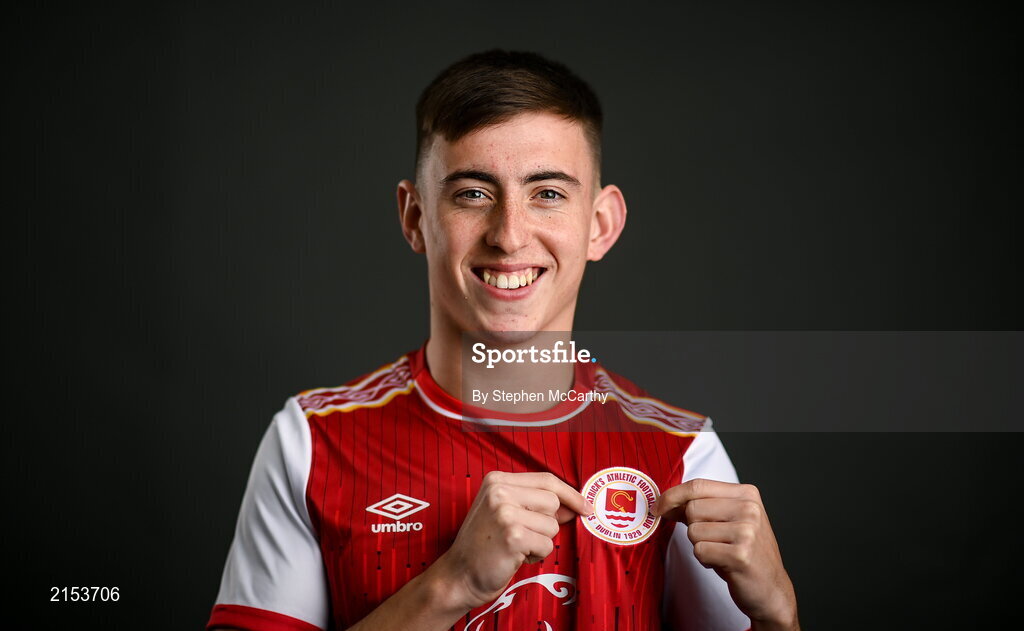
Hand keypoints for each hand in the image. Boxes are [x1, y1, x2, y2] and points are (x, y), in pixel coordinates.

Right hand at [435, 471, 592, 609]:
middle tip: (521, 536)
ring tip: (515, 547)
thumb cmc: (484, 545)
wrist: (459, 575)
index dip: (570, 494)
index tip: (585, 507)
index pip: (547, 480)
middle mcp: (500, 491)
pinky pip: (547, 545)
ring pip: (552, 525)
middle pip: (553, 502)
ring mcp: (505, 512)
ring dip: (540, 542)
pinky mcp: (513, 535)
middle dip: (546, 524)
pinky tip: (514, 557)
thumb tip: (574, 505)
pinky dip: (536, 556)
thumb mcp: (506, 513)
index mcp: (497, 480)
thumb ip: (536, 504)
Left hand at [652, 478, 798, 629]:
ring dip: (700, 546)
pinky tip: (723, 564)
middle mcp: (749, 509)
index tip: (658, 507)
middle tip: (713, 541)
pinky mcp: (740, 554)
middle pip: (692, 509)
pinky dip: (704, 560)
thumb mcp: (728, 521)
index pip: (698, 485)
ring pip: (693, 531)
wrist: (770, 589)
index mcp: (746, 494)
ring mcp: (747, 531)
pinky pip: (700, 551)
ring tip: (721, 552)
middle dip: (693, 528)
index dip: (672, 495)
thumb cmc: (743, 553)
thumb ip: (701, 507)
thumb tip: (665, 502)